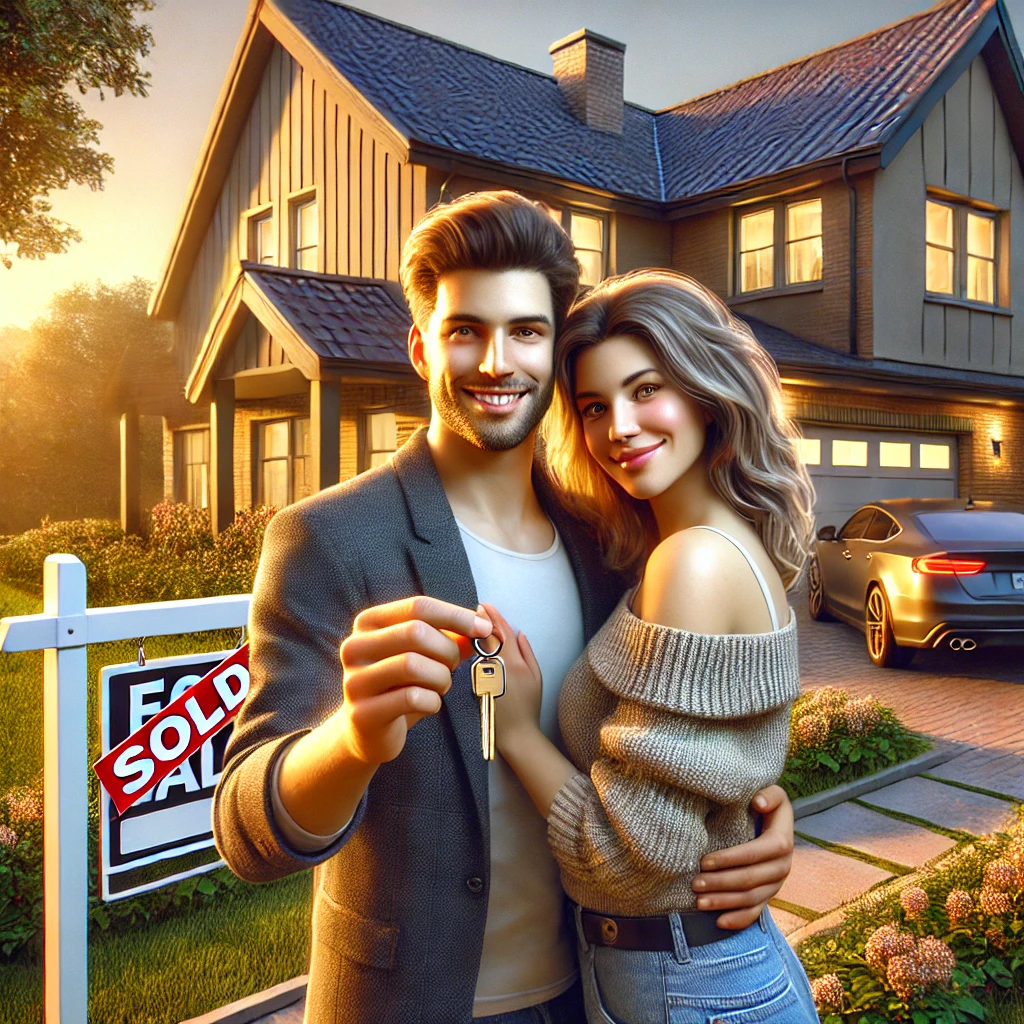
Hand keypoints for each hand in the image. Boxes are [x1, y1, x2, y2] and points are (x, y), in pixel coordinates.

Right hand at [335, 596, 491, 765]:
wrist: (368, 730)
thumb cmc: (401, 684)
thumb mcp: (425, 654)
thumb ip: (451, 637)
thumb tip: (484, 624)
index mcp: (369, 622)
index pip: (418, 606)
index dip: (456, 615)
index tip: (484, 628)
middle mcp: (355, 646)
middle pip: (415, 632)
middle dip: (447, 650)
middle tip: (454, 665)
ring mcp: (354, 680)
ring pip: (412, 665)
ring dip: (441, 677)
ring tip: (441, 686)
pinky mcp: (362, 713)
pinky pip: (411, 698)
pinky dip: (433, 702)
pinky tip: (429, 705)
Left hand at [478, 603, 542, 755]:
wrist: (515, 733)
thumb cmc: (529, 706)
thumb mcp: (537, 677)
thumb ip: (527, 652)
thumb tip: (519, 633)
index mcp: (514, 662)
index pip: (502, 632)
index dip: (494, 617)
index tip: (486, 606)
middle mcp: (497, 666)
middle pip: (487, 636)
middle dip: (481, 620)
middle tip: (477, 607)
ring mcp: (484, 675)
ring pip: (478, 649)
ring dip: (475, 634)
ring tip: (472, 621)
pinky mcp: (476, 684)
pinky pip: (475, 662)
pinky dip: (474, 651)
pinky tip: (471, 644)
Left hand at [691, 785, 793, 929]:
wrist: (774, 825)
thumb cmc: (766, 805)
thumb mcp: (773, 794)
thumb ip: (769, 794)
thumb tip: (758, 802)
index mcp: (782, 841)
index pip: (756, 853)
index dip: (730, 858)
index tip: (704, 860)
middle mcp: (783, 867)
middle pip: (750, 880)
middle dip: (720, 883)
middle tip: (695, 883)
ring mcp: (776, 885)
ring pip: (750, 899)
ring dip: (724, 903)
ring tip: (699, 902)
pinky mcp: (769, 896)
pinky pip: (756, 913)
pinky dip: (739, 920)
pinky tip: (719, 922)